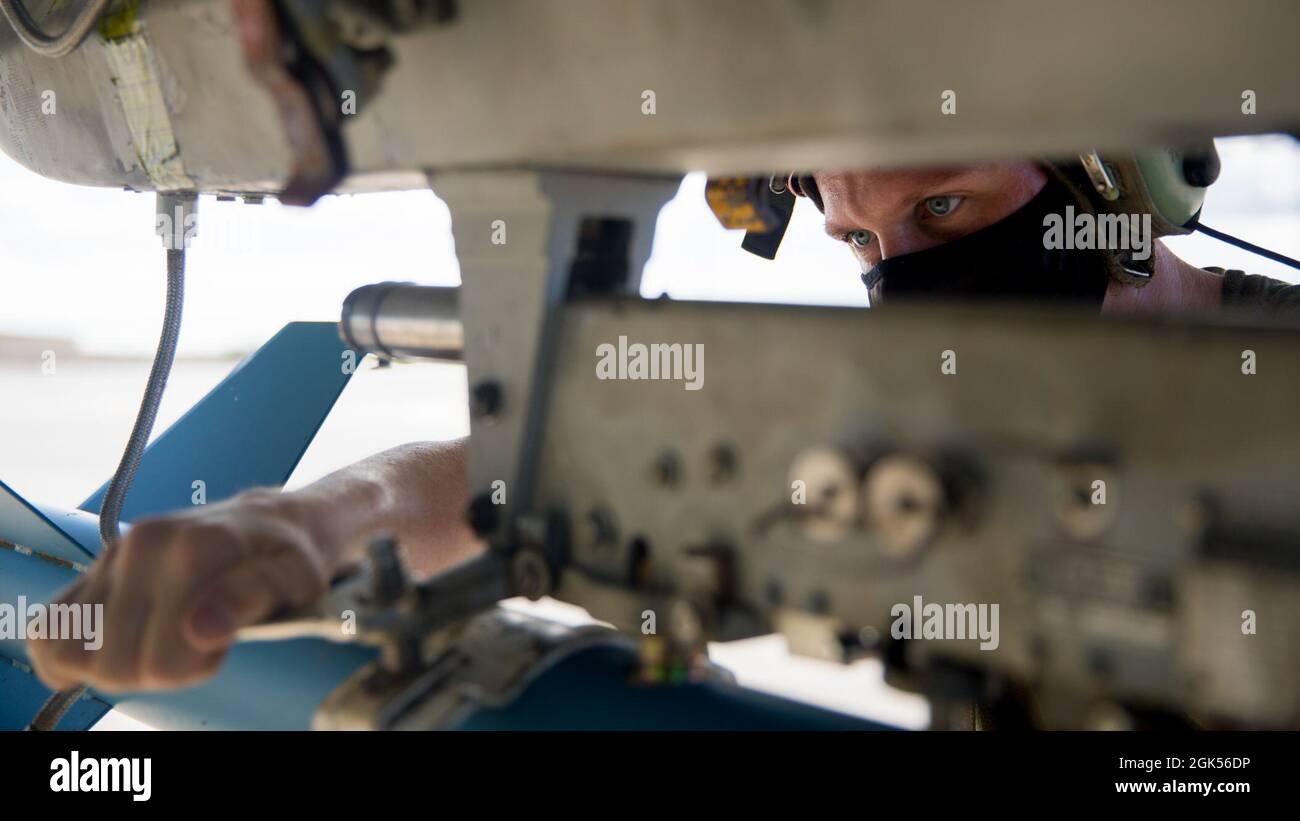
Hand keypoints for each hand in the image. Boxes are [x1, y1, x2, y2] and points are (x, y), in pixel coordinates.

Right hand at [28, 489, 339, 692]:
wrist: (274, 518)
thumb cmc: (289, 555)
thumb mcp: (296, 577)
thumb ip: (253, 598)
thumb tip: (201, 628)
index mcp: (192, 550)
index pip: (160, 660)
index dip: (194, 668)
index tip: (222, 644)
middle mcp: (142, 547)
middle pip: (114, 664)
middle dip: (158, 670)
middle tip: (199, 640)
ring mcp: (113, 556)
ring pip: (73, 651)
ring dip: (118, 662)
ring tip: (164, 636)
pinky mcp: (95, 568)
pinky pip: (50, 631)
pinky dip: (73, 652)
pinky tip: (120, 642)